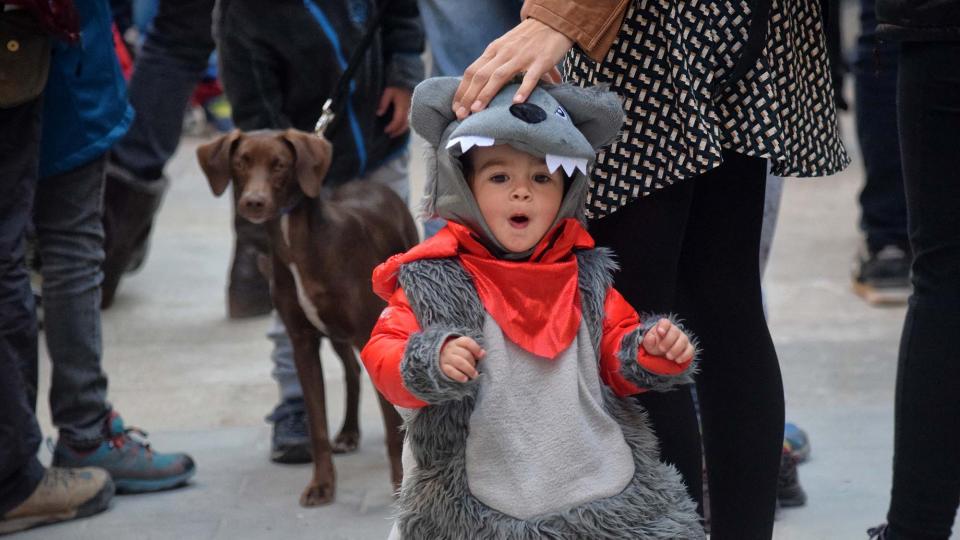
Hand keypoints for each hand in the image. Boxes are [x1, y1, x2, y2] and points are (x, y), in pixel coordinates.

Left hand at [378, 86, 411, 136]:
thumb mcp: (388, 91)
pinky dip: (405, 125)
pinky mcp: (415, 109)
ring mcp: (413, 110)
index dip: (392, 127)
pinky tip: (400, 126)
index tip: (385, 131)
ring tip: (394, 133)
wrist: (408, 79)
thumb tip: (379, 114)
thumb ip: (383, 102)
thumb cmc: (397, 85)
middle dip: (397, 131)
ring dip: (401, 130)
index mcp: (403, 106)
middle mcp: (410, 109)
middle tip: (390, 135)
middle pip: (404, 125)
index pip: (398, 120)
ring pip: (409, 124)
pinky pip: (411, 120)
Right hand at [439, 336, 484, 382]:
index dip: (475, 348)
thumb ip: (475, 351)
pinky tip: (465, 379)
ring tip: (474, 375)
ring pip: (459, 362)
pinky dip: (459, 376)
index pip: (467, 342)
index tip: (481, 355)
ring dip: (469, 369)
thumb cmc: (459, 354)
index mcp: (457, 342)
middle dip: (472, 362)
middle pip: (464, 354)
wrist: (441, 358)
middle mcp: (451, 349)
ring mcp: (446, 358)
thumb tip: (483, 353)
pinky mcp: (443, 367)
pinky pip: (451, 371)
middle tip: (476, 369)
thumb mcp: (466, 350)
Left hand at [453, 18, 572, 119]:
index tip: (455, 108)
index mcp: (494, 50)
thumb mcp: (505, 47)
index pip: (472, 71)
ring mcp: (522, 56)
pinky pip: (530, 77)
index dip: (462, 90)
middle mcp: (504, 53)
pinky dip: (523, 89)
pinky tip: (516, 102)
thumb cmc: (527, 38)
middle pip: (481, 75)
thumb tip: (484, 89)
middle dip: (468, 96)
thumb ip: (495, 64)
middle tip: (461, 115)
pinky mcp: (541, 60)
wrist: (552, 22)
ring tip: (477, 111)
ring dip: (486, 94)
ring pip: (499, 76)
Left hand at [641, 319, 694, 363]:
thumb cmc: (655, 345)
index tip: (660, 332)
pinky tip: (677, 360)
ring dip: (676, 349)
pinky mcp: (688, 348)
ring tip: (668, 357)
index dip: (664, 326)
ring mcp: (683, 338)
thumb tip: (651, 337)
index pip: (665, 322)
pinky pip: (690, 350)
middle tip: (661, 349)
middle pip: (675, 331)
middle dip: (668, 341)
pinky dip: (684, 355)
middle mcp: (675, 330)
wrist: (661, 354)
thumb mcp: (648, 343)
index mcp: (663, 326)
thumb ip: (648, 340)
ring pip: (683, 340)